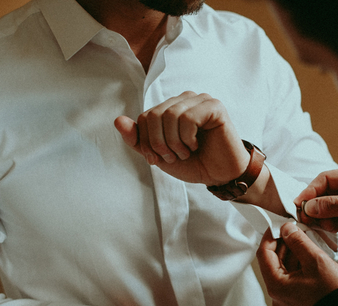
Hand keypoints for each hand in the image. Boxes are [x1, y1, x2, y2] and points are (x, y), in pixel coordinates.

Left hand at [114, 92, 249, 186]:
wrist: (219, 175)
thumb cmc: (193, 163)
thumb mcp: (159, 155)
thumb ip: (138, 139)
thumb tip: (118, 120)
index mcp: (171, 108)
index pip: (144, 117)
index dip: (146, 141)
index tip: (158, 159)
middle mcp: (185, 99)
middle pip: (154, 115)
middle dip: (159, 143)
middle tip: (173, 157)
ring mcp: (201, 100)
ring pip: (170, 115)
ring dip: (175, 142)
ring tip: (185, 152)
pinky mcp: (214, 107)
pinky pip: (188, 117)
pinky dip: (188, 137)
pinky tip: (195, 145)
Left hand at [256, 223, 337, 305]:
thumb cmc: (332, 292)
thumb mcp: (315, 260)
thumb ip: (298, 241)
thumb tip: (286, 228)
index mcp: (276, 286)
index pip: (264, 253)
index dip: (271, 236)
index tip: (279, 224)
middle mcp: (277, 295)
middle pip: (273, 261)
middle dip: (283, 243)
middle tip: (294, 229)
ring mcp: (287, 299)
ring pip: (283, 269)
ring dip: (292, 252)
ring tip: (304, 239)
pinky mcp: (297, 301)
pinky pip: (292, 278)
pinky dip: (298, 264)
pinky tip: (308, 253)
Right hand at [294, 167, 337, 249]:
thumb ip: (333, 204)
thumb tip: (310, 206)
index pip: (324, 180)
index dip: (310, 190)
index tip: (300, 202)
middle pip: (321, 194)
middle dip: (312, 206)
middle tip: (305, 217)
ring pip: (323, 209)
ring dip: (319, 217)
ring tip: (325, 225)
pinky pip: (330, 220)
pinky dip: (327, 224)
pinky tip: (332, 228)